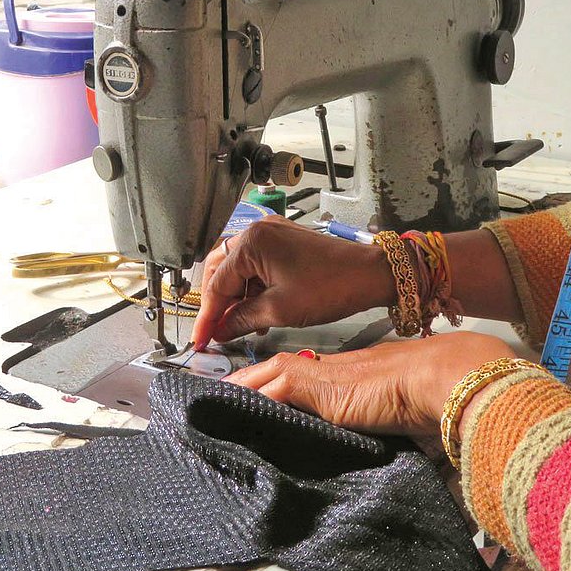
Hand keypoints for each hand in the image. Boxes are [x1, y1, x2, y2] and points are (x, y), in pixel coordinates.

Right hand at [192, 216, 394, 349]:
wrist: (370, 275)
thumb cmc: (332, 285)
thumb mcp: (279, 310)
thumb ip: (242, 320)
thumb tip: (220, 331)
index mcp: (252, 242)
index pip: (217, 284)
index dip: (207, 316)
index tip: (200, 338)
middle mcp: (257, 231)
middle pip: (221, 271)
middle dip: (217, 304)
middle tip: (214, 332)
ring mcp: (271, 235)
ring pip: (237, 270)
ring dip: (235, 298)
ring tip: (236, 327)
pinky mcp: (283, 243)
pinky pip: (255, 267)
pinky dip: (251, 290)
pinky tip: (255, 312)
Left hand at [226, 332, 515, 436]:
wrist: (445, 379)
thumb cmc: (436, 399)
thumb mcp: (402, 415)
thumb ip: (381, 423)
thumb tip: (384, 445)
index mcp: (352, 372)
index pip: (304, 375)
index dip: (278, 383)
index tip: (258, 393)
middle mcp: (333, 367)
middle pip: (278, 370)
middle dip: (249, 382)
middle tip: (220, 394)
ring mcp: (324, 373)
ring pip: (269, 375)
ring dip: (241, 388)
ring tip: (214, 400)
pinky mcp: (317, 385)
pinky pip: (272, 388)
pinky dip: (249, 396)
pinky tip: (229, 405)